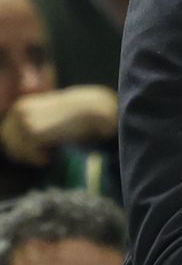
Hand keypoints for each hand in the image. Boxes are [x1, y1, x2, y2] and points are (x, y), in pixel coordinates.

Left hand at [0, 85, 117, 165]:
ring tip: (49, 154)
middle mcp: (18, 112)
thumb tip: (19, 146)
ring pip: (18, 150)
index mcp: (20, 106)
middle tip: (41, 156)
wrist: (91, 108)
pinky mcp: (33, 132)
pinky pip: (30, 154)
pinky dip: (41, 158)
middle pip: (8, 143)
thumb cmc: (75, 113)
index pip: (7, 133)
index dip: (18, 146)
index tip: (35, 152)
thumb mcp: (47, 114)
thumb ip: (33, 123)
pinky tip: (52, 154)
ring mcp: (24, 122)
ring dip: (33, 157)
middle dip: (23, 153)